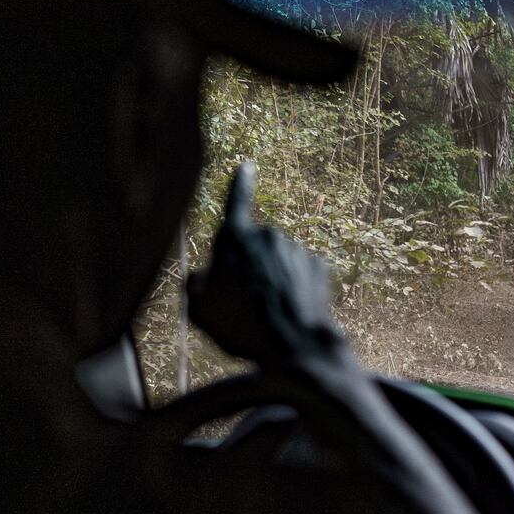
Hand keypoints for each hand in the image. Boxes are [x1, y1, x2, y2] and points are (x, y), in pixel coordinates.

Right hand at [186, 162, 341, 367]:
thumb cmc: (241, 328)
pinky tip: (289, 309)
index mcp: (235, 239)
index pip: (236, 201)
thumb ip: (194, 285)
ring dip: (271, 279)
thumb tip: (201, 276)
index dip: (239, 184)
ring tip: (266, 313)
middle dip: (248, 267)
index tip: (247, 166)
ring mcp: (296, 249)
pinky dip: (293, 287)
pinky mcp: (318, 265)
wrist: (293, 348)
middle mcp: (268, 235)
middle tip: (242, 302)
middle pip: (253, 247)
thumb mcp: (199, 311)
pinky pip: (299, 273)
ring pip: (277, 262)